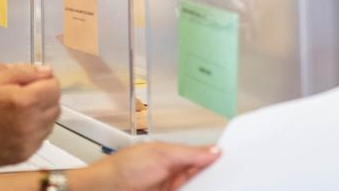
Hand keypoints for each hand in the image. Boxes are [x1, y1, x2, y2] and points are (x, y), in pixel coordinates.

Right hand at [0, 64, 59, 165]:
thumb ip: (24, 71)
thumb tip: (45, 71)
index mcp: (24, 101)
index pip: (54, 86)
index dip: (46, 80)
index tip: (38, 80)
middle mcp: (30, 123)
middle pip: (56, 104)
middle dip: (45, 96)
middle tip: (28, 94)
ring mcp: (29, 141)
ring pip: (51, 122)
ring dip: (42, 113)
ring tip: (21, 109)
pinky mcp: (25, 154)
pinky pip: (42, 137)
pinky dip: (35, 129)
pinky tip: (19, 124)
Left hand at [80, 142, 220, 189]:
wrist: (104, 189)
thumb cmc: (124, 168)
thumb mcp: (162, 155)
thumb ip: (189, 155)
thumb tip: (213, 152)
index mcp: (173, 155)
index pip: (201, 155)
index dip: (216, 156)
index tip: (234, 159)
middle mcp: (173, 172)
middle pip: (202, 175)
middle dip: (215, 176)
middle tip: (233, 177)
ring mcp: (170, 188)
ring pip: (196, 187)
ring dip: (206, 185)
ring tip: (224, 185)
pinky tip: (205, 190)